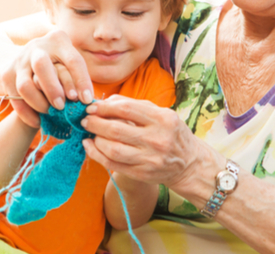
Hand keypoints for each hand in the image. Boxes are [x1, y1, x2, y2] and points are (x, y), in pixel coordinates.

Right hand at [2, 30, 92, 125]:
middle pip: (41, 66)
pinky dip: (26, 113)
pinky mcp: (7, 74)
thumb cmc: (62, 66)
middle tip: (62, 106)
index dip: (81, 81)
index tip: (87, 100)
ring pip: (25, 85)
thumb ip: (79, 78)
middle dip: (52, 89)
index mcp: (58, 40)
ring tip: (50, 113)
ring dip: (38, 102)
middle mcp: (36, 47)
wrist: (35, 62)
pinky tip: (38, 122)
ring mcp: (19, 60)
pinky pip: (15, 98)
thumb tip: (85, 100)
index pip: (73, 60)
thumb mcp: (72, 65)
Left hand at [81, 95, 206, 188]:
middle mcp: (157, 139)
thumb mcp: (161, 114)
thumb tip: (105, 101)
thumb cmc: (171, 133)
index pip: (126, 109)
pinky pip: (112, 165)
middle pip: (116, 130)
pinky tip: (90, 146)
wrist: (189, 164)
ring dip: (95, 140)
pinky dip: (96, 155)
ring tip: (88, 133)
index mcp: (163, 119)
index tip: (92, 107)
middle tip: (85, 120)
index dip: (104, 107)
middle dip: (95, 123)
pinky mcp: (141, 174)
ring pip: (112, 149)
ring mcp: (149, 159)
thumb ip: (134, 105)